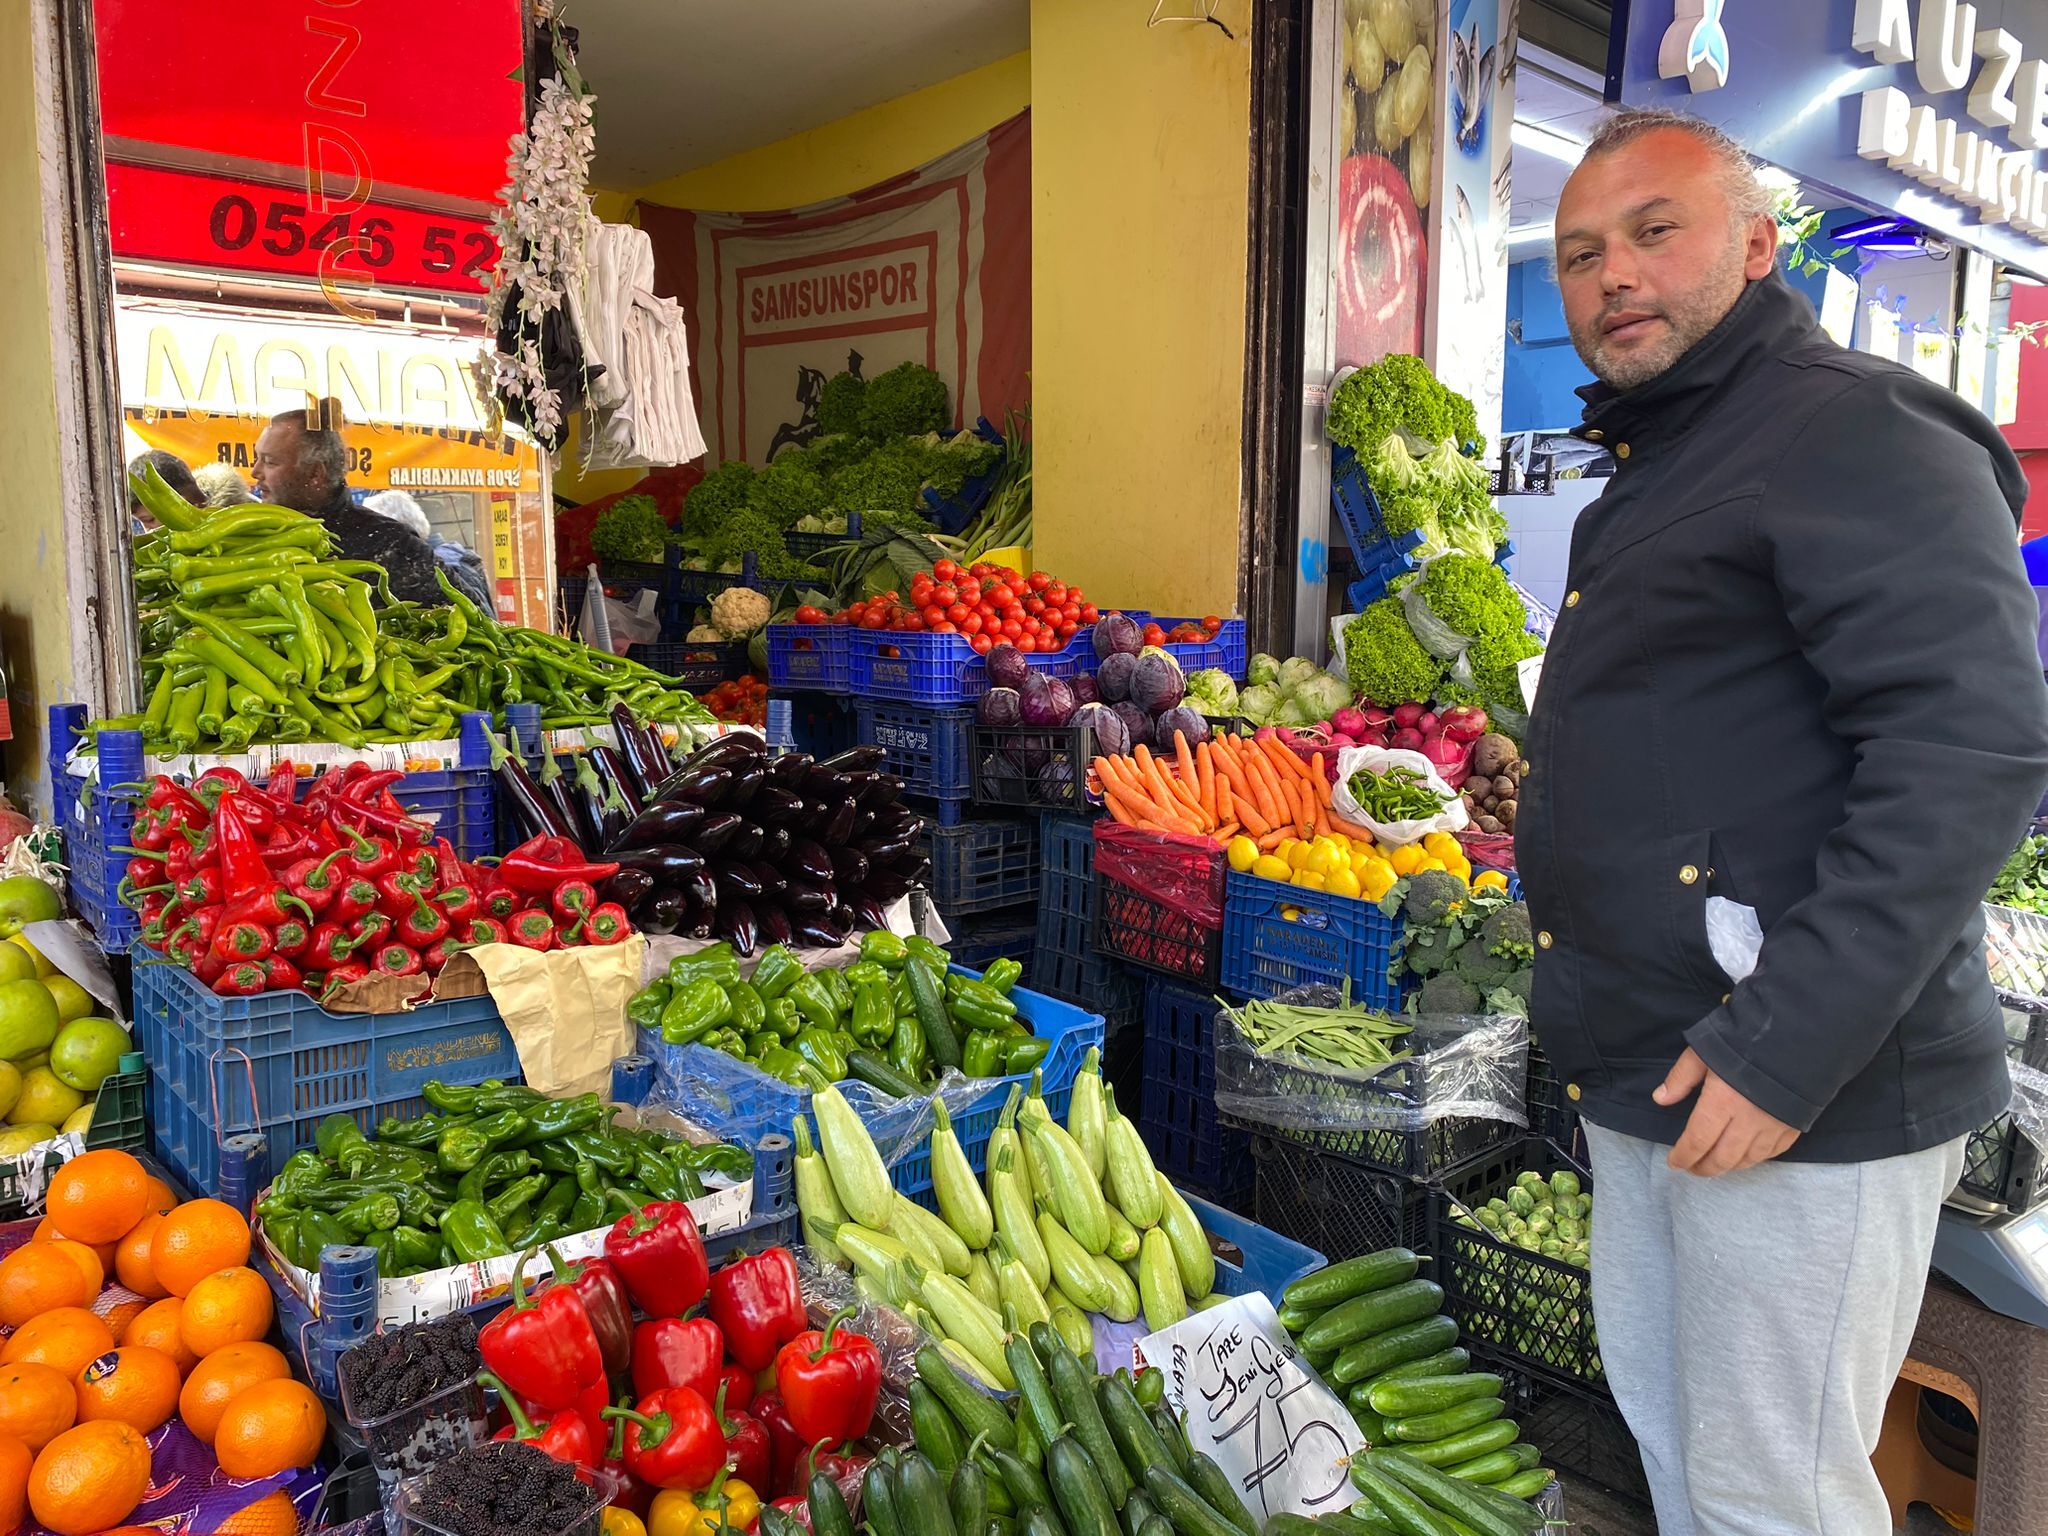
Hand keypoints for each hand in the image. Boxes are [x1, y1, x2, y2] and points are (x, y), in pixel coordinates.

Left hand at [1654, 1048, 1799, 1175]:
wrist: (1796, 1038)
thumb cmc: (1744, 1041)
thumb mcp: (1703, 1052)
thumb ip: (1680, 1078)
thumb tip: (1660, 1099)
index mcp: (1721, 1102)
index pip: (1697, 1141)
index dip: (1683, 1156)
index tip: (1674, 1162)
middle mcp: (1747, 1121)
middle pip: (1722, 1158)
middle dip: (1703, 1168)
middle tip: (1692, 1168)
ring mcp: (1772, 1127)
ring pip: (1747, 1160)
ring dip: (1728, 1167)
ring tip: (1714, 1165)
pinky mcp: (1792, 1127)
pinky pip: (1770, 1154)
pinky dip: (1753, 1159)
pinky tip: (1744, 1157)